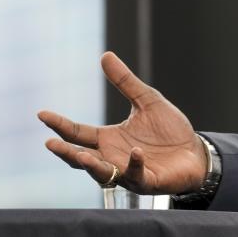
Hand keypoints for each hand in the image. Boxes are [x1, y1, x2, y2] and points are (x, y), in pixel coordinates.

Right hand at [38, 52, 207, 194]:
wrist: (195, 152)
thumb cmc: (169, 130)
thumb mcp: (147, 101)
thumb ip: (125, 82)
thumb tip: (105, 55)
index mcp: (109, 139)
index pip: (78, 133)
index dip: (60, 124)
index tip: (42, 114)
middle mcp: (112, 157)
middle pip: (81, 157)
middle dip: (65, 151)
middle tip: (51, 143)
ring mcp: (127, 171)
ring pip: (101, 173)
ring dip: (91, 165)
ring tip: (81, 155)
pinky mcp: (147, 180)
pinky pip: (136, 175)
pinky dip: (134, 164)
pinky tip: (136, 152)